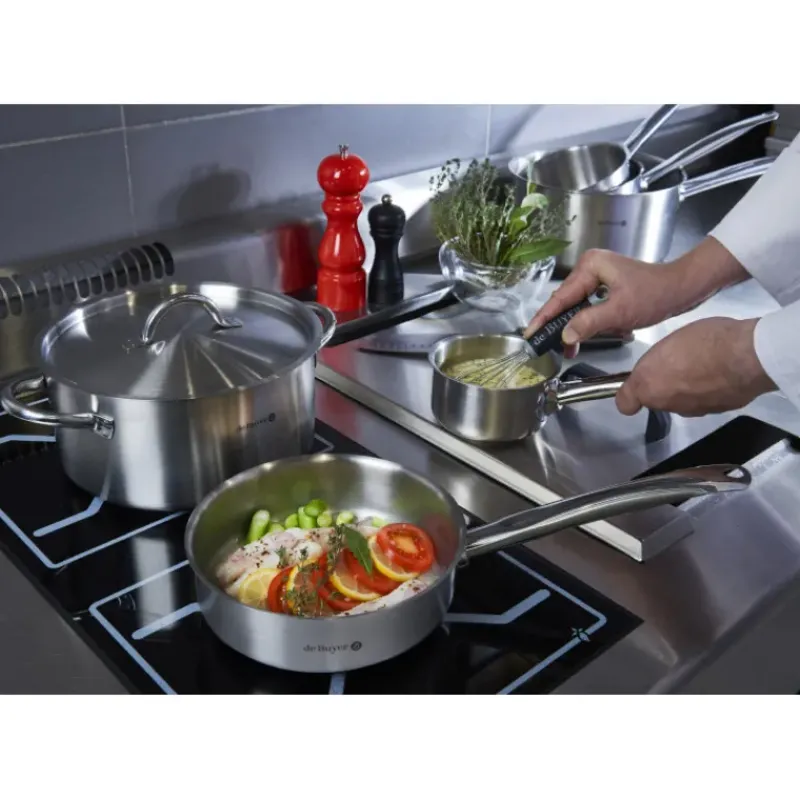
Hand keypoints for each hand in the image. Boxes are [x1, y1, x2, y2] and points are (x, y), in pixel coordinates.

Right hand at [524, 239, 746, 357]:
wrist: (683, 288)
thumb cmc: (656, 293)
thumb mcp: (619, 312)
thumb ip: (588, 323)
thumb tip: (566, 335)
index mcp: (590, 267)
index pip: (560, 298)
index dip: (544, 318)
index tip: (530, 334)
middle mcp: (590, 267)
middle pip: (566, 302)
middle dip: (559, 326)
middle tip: (548, 347)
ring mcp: (598, 276)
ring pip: (577, 306)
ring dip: (576, 327)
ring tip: (571, 348)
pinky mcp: (606, 285)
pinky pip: (588, 306)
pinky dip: (588, 322)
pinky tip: (589, 335)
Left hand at [616, 317, 775, 416]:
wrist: (745, 357)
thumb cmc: (704, 342)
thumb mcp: (668, 342)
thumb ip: (656, 363)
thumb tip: (659, 370)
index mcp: (648, 386)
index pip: (625, 404)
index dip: (630, 395)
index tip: (636, 385)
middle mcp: (666, 404)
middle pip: (658, 399)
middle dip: (665, 385)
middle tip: (678, 362)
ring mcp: (692, 410)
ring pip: (682, 401)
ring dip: (688, 388)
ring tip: (704, 364)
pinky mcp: (716, 412)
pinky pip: (706, 401)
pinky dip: (710, 392)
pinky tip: (721, 374)